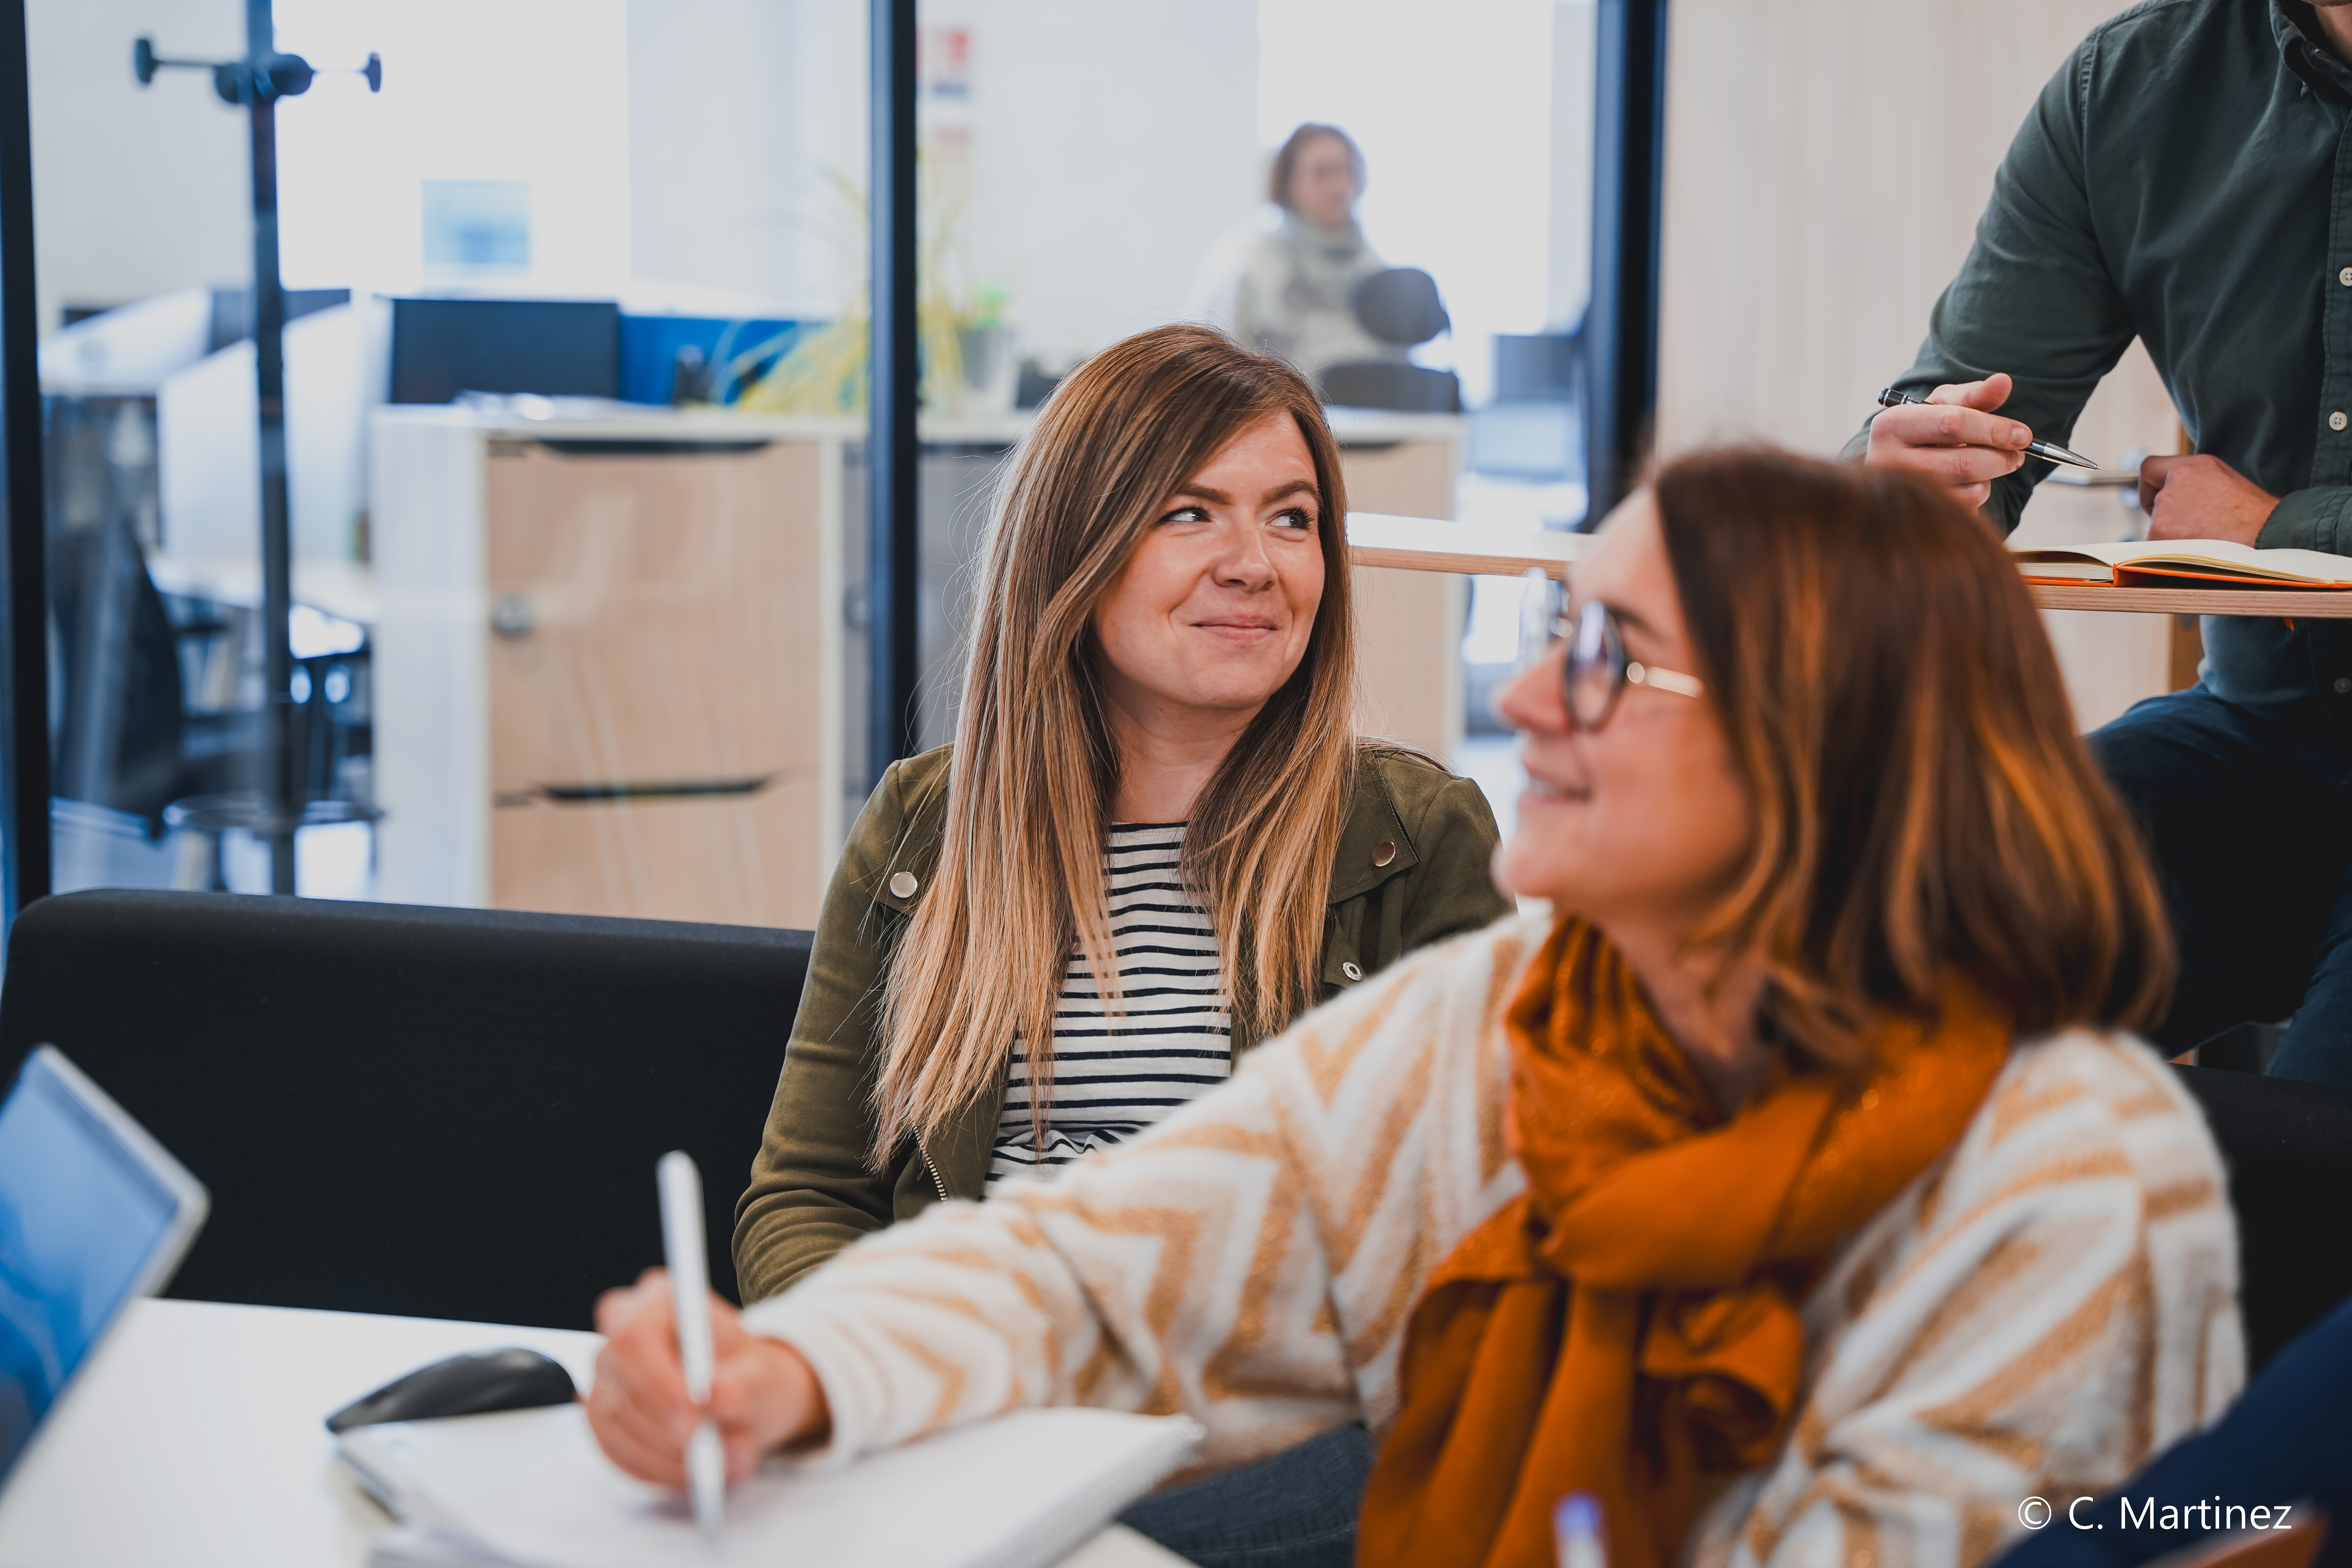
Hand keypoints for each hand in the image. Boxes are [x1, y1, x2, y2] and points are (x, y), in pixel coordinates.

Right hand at [585, 1268, 830, 1486]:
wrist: (745, 1398)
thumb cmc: (751, 1377)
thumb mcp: (764, 1377)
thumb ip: (744, 1385)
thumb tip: (717, 1396)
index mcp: (659, 1299)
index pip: (634, 1337)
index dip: (658, 1384)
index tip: (694, 1422)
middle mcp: (620, 1329)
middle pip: (619, 1385)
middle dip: (667, 1431)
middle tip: (713, 1457)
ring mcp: (605, 1374)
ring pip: (614, 1425)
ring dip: (667, 1457)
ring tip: (718, 1465)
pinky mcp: (602, 1414)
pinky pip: (614, 1451)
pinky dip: (655, 1469)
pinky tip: (689, 1470)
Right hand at [1863, 372, 2033, 507]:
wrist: (1896, 465)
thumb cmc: (1924, 431)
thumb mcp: (1944, 405)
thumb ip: (1975, 395)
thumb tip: (2003, 381)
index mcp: (1891, 426)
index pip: (1952, 424)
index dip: (1994, 428)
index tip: (2023, 434)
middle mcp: (1889, 463)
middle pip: (1965, 463)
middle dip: (2001, 457)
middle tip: (2017, 453)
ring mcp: (1903, 495)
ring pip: (1970, 490)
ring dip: (1990, 476)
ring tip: (1986, 463)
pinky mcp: (1918, 518)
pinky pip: (1967, 509)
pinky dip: (1978, 493)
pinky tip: (1967, 482)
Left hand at [2139, 453, 2277, 545]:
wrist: (2267, 535)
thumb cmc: (2253, 514)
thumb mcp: (2224, 481)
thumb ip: (2194, 482)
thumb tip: (2174, 495)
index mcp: (2192, 466)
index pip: (2149, 468)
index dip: (2149, 487)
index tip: (2157, 500)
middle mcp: (2176, 481)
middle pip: (2156, 504)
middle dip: (2170, 516)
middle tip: (2198, 528)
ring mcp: (2166, 506)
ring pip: (2158, 526)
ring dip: (2174, 534)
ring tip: (2206, 538)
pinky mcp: (2161, 531)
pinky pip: (2155, 546)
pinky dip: (2170, 552)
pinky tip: (2198, 550)